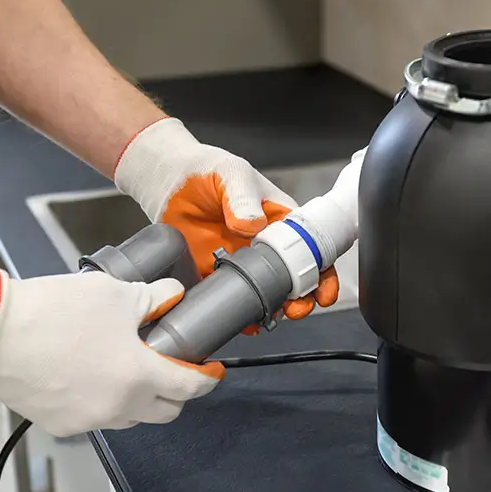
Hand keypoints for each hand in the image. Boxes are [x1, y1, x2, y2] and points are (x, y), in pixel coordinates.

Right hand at [0, 270, 221, 437]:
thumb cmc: (56, 311)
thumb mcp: (115, 293)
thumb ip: (153, 298)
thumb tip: (172, 297)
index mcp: (140, 377)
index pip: (189, 388)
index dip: (206, 378)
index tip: (211, 371)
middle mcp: (119, 408)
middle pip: (165, 412)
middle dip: (176, 393)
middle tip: (171, 367)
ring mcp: (89, 422)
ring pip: (131, 418)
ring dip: (140, 399)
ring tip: (127, 368)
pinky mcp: (61, 425)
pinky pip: (97, 419)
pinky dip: (105, 402)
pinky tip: (93, 377)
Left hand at [113, 117, 337, 320]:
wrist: (166, 181)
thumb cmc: (206, 169)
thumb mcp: (231, 173)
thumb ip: (242, 197)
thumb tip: (251, 225)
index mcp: (279, 220)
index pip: (311, 248)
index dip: (323, 269)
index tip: (324, 287)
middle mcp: (265, 245)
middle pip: (295, 277)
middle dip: (304, 297)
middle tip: (299, 307)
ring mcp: (242, 263)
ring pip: (268, 293)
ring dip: (277, 309)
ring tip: (275, 315)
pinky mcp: (217, 275)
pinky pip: (234, 300)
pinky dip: (243, 314)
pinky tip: (246, 322)